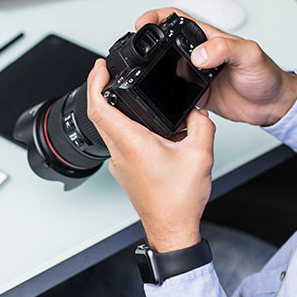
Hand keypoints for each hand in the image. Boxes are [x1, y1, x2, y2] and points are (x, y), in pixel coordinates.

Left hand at [86, 59, 215, 252]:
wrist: (172, 228)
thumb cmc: (179, 200)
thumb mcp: (200, 154)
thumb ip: (201, 124)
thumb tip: (197, 109)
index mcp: (132, 143)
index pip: (99, 107)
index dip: (95, 83)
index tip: (99, 68)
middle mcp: (120, 152)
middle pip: (99, 114)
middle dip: (101, 89)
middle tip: (109, 73)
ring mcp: (118, 162)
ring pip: (108, 128)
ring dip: (112, 108)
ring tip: (125, 94)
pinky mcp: (124, 170)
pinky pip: (118, 141)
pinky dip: (125, 126)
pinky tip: (144, 125)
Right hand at [135, 8, 296, 125]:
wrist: (272, 105)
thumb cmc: (267, 75)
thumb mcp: (250, 55)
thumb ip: (225, 49)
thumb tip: (199, 54)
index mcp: (209, 38)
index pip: (177, 20)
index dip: (157, 17)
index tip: (143, 22)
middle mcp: (199, 54)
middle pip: (165, 44)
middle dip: (149, 45)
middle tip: (139, 52)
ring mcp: (195, 74)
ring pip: (165, 69)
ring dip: (156, 72)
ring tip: (149, 75)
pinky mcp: (195, 94)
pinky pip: (173, 92)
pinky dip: (166, 94)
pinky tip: (167, 96)